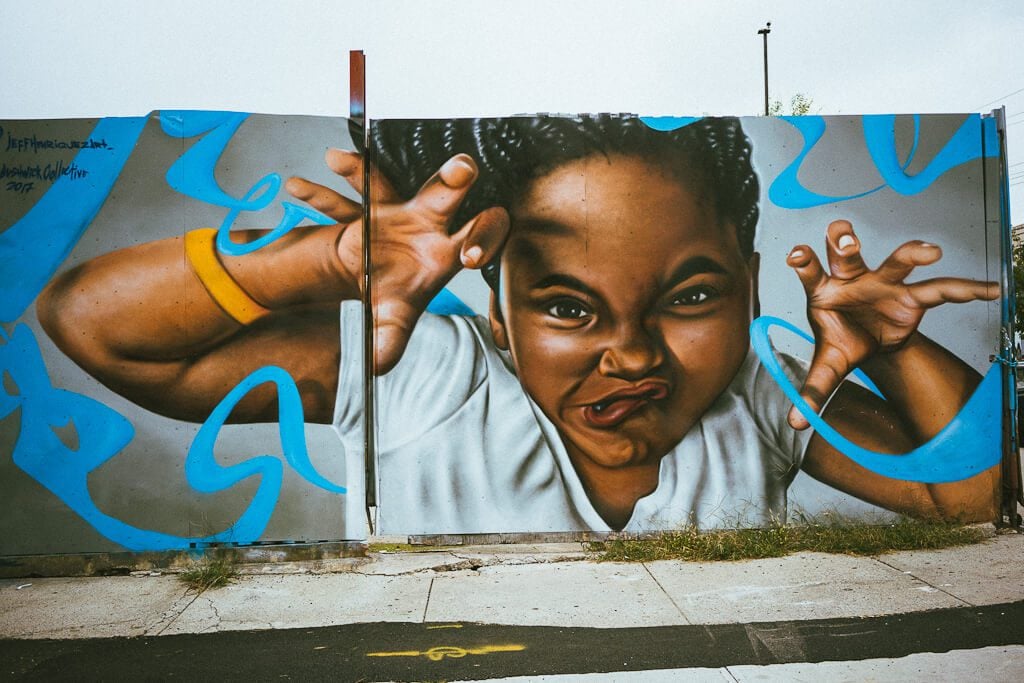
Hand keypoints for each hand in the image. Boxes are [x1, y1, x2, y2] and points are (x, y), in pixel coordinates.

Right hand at [286, 149, 509, 373]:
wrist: (371, 274)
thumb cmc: (395, 293)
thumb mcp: (393, 318)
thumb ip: (390, 338)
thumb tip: (377, 366)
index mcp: (449, 248)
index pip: (481, 234)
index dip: (482, 239)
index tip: (468, 256)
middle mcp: (429, 219)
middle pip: (447, 192)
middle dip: (454, 179)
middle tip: (461, 169)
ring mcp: (396, 207)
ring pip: (385, 184)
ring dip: (362, 171)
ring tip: (336, 159)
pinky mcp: (364, 207)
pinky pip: (340, 200)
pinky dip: (317, 195)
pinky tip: (294, 187)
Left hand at [785, 219, 996, 429]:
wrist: (869, 340)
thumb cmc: (842, 341)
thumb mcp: (828, 366)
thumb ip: (813, 389)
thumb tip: (795, 423)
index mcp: (824, 292)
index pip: (810, 272)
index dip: (803, 261)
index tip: (796, 253)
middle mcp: (852, 279)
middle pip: (847, 254)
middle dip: (845, 242)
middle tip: (846, 241)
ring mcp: (883, 282)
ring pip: (895, 261)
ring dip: (911, 252)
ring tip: (930, 251)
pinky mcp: (910, 294)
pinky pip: (940, 290)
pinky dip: (966, 290)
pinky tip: (990, 291)